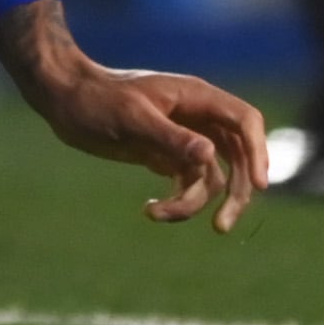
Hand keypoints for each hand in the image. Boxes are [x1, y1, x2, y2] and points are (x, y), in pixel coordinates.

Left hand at [0, 0, 266, 231]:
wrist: (63, 101)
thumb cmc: (96, 99)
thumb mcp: (132, 118)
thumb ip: (171, 137)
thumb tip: (209, 155)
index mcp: (196, 98)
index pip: (245, 120)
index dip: (259, 151)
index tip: (260, 186)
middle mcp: (196, 118)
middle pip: (240, 157)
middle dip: (236, 193)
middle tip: (220, 226)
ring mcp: (184, 139)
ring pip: (213, 178)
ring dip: (195, 203)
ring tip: (157, 214)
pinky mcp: (167, 157)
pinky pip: (188, 184)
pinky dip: (177, 202)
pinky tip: (149, 209)